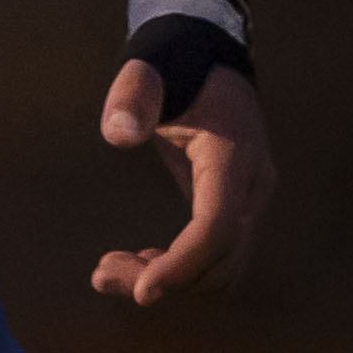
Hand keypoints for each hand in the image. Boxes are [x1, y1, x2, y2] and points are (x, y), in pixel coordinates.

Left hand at [89, 55, 271, 306]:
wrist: (207, 60)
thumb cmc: (175, 65)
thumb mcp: (149, 69)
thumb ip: (134, 94)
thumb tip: (118, 134)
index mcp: (234, 155)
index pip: (219, 227)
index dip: (184, 264)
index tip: (142, 292)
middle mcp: (251, 186)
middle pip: (221, 259)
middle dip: (166, 278)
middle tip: (102, 274)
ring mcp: (247, 201)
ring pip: (221, 268)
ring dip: (172, 281)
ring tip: (108, 272)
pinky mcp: (232, 209)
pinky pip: (216, 259)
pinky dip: (180, 271)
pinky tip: (138, 261)